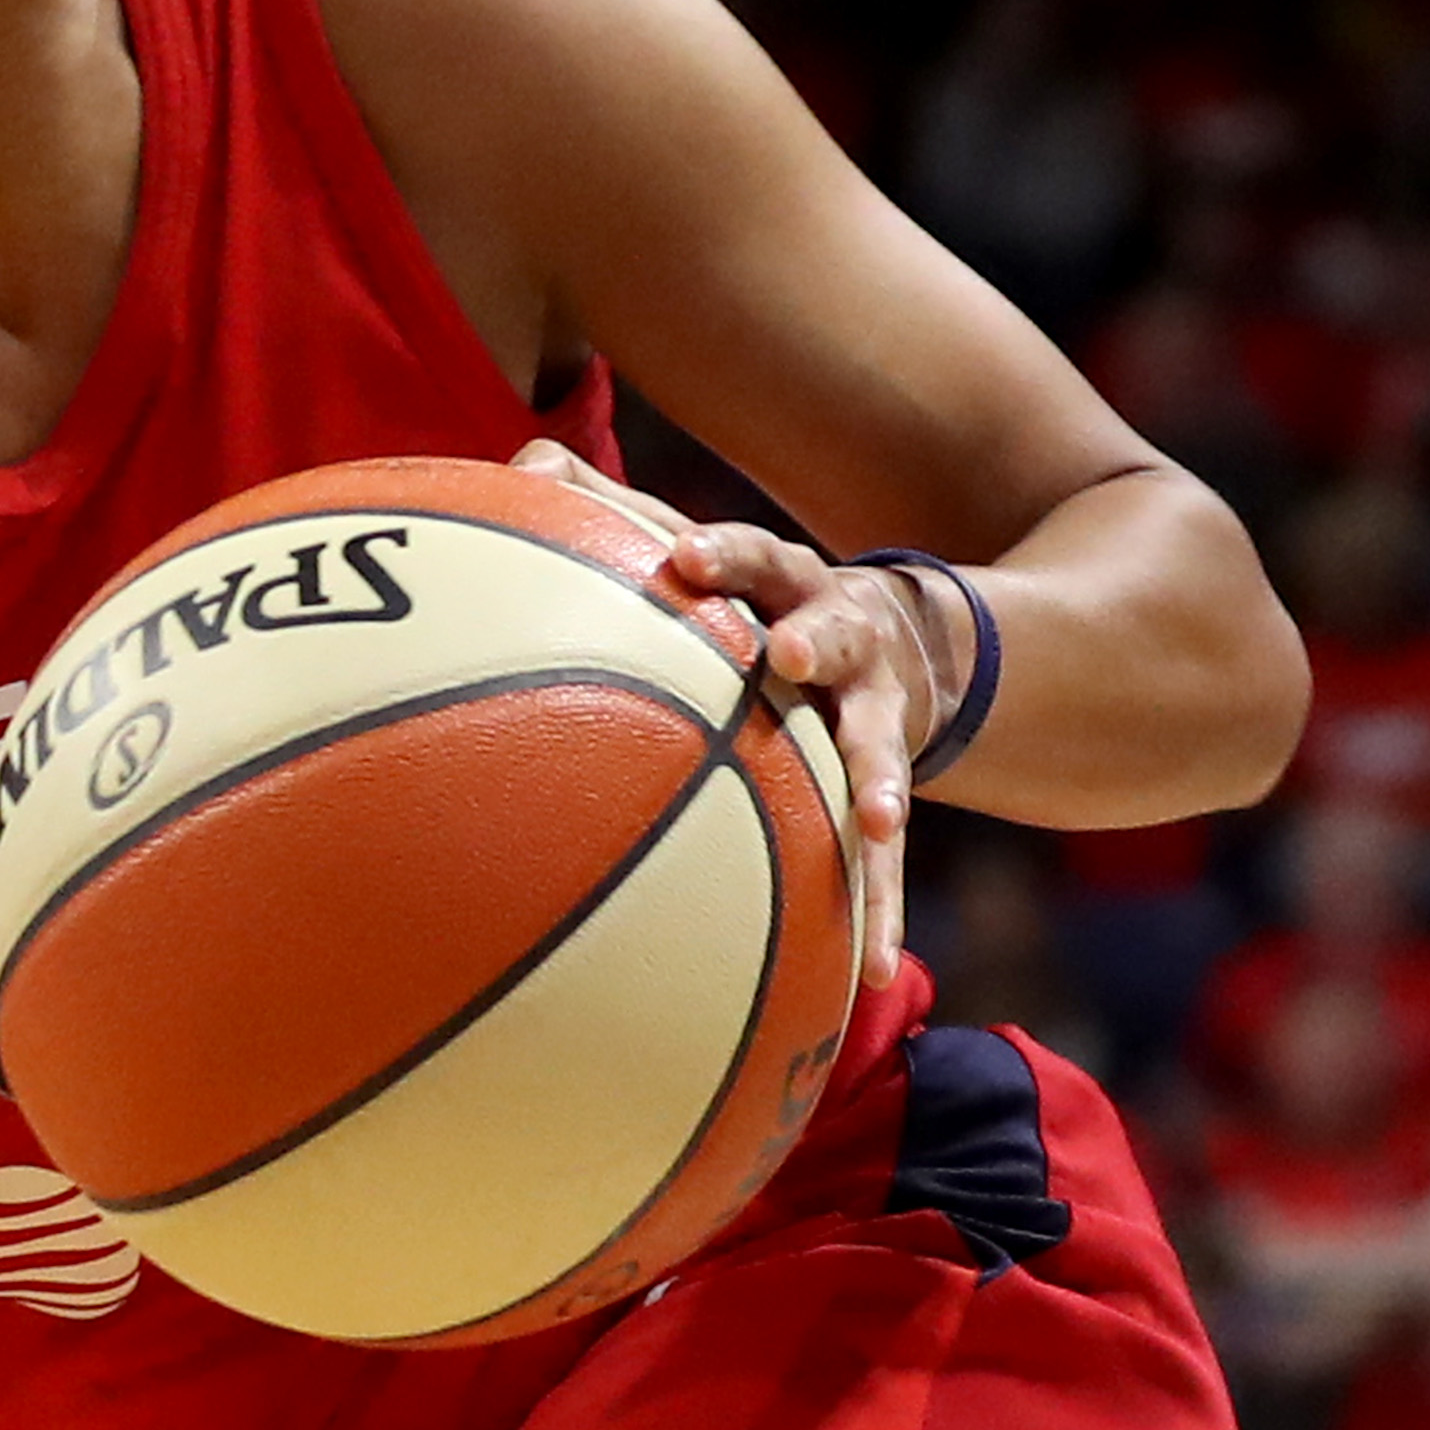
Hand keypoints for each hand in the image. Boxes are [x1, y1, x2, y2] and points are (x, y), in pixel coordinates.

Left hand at [506, 440, 967, 988]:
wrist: (904, 644)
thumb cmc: (755, 598)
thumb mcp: (705, 553)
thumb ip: (614, 508)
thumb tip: (525, 457)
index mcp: (783, 582)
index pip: (751, 554)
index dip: (720, 553)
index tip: (681, 556)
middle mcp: (839, 639)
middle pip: (832, 631)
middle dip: (814, 639)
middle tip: (790, 653)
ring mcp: (872, 716)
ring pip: (879, 748)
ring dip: (879, 782)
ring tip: (876, 824)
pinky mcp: (882, 787)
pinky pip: (883, 860)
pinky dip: (879, 911)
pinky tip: (875, 972)